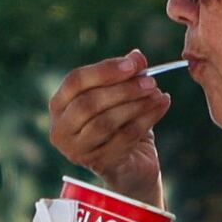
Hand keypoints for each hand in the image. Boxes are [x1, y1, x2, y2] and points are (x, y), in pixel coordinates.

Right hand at [41, 51, 169, 195]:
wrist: (130, 164)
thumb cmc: (120, 124)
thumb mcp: (118, 96)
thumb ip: (124, 76)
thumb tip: (136, 56)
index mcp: (59, 105)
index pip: (75, 81)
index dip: (105, 70)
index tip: (134, 63)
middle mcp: (61, 129)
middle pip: (89, 103)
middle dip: (123, 89)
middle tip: (150, 81)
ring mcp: (77, 150)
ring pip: (105, 122)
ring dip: (135, 104)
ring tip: (157, 93)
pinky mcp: (100, 164)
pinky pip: (125, 138)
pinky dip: (147, 118)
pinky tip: (162, 105)